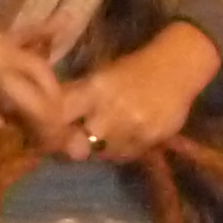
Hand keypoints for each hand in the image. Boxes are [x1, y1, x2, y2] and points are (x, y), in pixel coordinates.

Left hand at [57, 21, 222, 161]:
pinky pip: (125, 155)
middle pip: (79, 142)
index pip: (61, 114)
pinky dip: (120, 151)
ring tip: (104, 137)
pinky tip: (125, 138)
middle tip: (72, 145)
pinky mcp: (151, 138)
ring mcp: (133, 126)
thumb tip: (45, 118)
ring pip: (102, 153)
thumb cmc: (133, 70)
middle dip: (73, 145)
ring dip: (98, 150)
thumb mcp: (102, 76)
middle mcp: (112, 108)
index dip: (49, 129)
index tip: (46, 134)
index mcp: (95, 88)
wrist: (177, 67)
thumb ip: (77, 97)